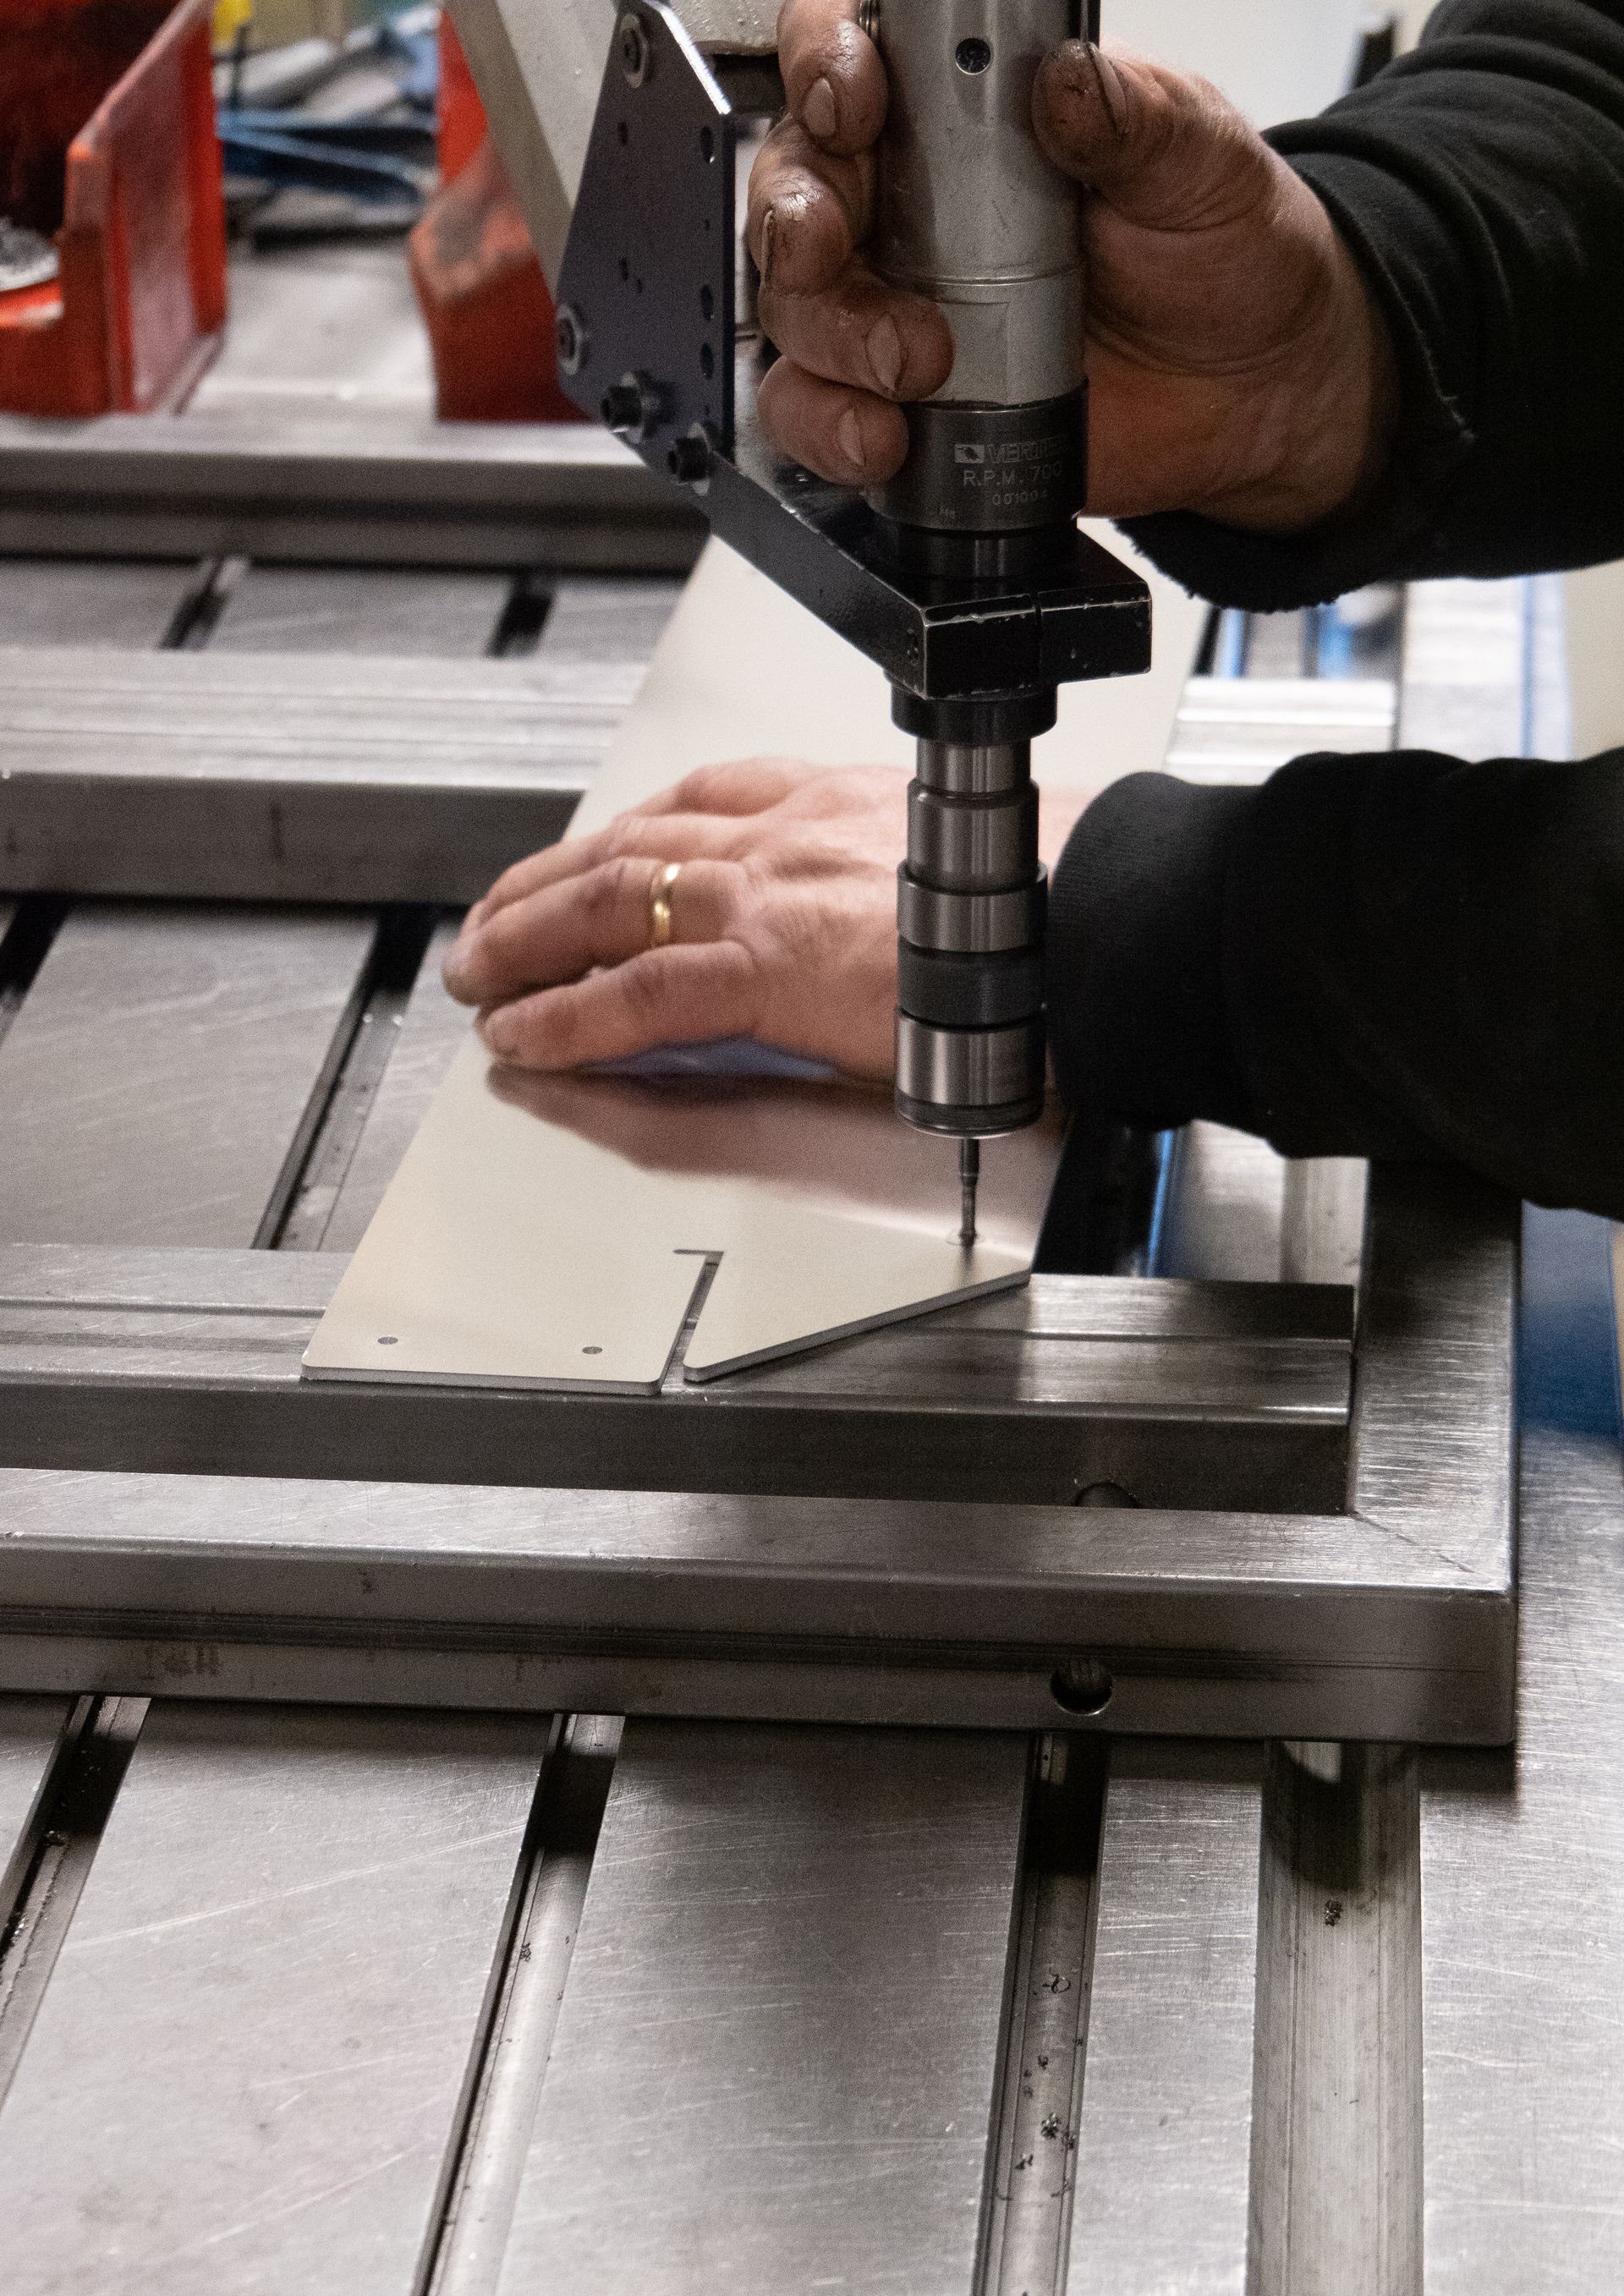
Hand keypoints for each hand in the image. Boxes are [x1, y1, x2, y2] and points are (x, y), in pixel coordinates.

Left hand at [442, 760, 1092, 1075]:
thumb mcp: (954, 861)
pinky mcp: (769, 961)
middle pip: (627, 843)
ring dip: (526, 942)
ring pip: (608, 902)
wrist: (1097, 920)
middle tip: (493, 926)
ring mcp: (772, 890)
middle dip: (543, 886)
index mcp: (837, 799)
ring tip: (482, 979)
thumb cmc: (1054, 899)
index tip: (587, 856)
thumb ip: (889, 876)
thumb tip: (872, 913)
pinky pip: (637, 991)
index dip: (624, 834)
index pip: (699, 798)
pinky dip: (569, 1016)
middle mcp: (789, 829)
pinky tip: (529, 1037)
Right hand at [749, 0, 1395, 533]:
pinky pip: (820, 415)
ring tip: (918, 364)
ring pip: (795, 311)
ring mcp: (898, 307)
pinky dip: (832, 428)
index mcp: (967, 112)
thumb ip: (1131, 117)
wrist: (1256, 392)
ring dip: (832, 339)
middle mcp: (913, 204)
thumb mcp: (1200, 161)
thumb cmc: (1225, 256)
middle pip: (794, 190)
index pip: (852, 53)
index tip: (856, 101)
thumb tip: (1065, 80)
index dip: (825, 64)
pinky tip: (886, 437)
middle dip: (797, 220)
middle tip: (840, 250)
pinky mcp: (902, 405)